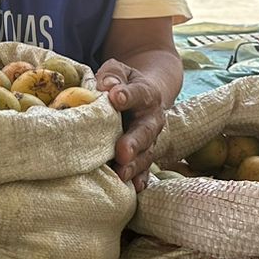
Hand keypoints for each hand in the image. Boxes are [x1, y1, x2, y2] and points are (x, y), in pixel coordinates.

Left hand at [95, 59, 166, 191]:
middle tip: (122, 151)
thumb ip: (112, 75)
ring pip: (146, 154)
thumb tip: (106, 86)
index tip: (115, 97)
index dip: (127, 96)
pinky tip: (134, 187)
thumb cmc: (123, 83)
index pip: (138, 93)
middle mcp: (152, 119)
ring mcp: (150, 140)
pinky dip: (140, 178)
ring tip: (122, 174)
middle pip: (145, 131)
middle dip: (134, 142)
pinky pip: (145, 169)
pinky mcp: (145, 156)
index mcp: (146, 94)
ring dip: (135, 166)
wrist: (144, 97)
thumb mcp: (118, 71)